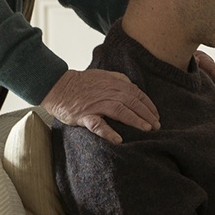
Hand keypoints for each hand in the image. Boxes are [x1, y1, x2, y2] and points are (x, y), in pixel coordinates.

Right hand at [41, 69, 159, 143]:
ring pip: (120, 111)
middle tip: (157, 126)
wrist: (57, 86)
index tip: (156, 115)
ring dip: (135, 120)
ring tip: (146, 129)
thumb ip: (118, 78)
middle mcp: (107, 93)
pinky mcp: (84, 115)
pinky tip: (118, 139)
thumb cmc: (80, 82)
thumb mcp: (102, 75)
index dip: (148, 104)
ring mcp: (96, 105)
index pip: (136, 94)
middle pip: (132, 102)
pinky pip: (97, 124)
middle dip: (147, 114)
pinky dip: (108, 132)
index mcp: (113, 84)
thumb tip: (132, 84)